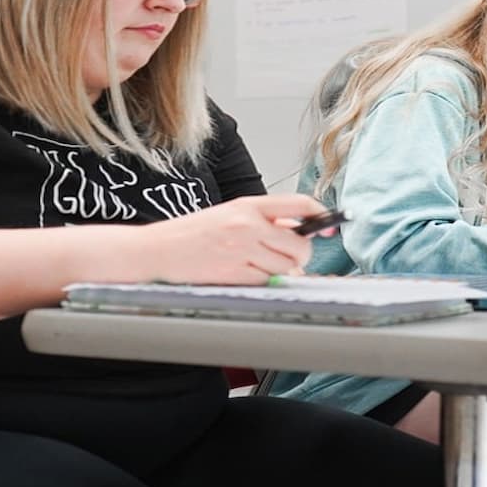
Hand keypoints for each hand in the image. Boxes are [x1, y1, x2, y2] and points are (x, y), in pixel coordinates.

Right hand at [138, 194, 324, 284]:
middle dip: (301, 255)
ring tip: (261, 265)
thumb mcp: (228, 214)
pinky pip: (266, 282)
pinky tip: (246, 274)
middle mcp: (248, 225)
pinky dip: (263, 282)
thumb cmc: (190, 234)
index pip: (298, 204)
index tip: (329, 225)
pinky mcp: (235, 274)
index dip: (320, 216)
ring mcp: (242, 251)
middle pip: (299, 244)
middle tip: (289, 256)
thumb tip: (295, 228)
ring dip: (282, 272)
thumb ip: (262, 219)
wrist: (157, 250)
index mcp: (247, 205)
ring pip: (286, 267)